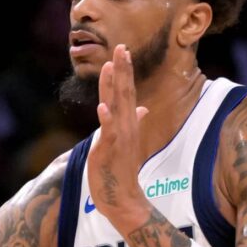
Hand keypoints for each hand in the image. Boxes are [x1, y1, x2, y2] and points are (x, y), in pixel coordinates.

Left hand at [84, 44, 151, 231]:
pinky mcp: (111, 150)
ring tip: (112, 66)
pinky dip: (107, 118)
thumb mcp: (127, 142)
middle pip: (125, 93)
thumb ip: (133, 122)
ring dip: (114, 86)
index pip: (126, 92)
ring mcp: (120, 137)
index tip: (121, 51)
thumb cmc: (122, 171)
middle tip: (121, 47)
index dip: (123, 72)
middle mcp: (126, 127)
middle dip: (122, 70)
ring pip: (117, 106)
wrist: (123, 198)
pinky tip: (103, 106)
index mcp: (128, 124)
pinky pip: (109, 132)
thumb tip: (143, 109)